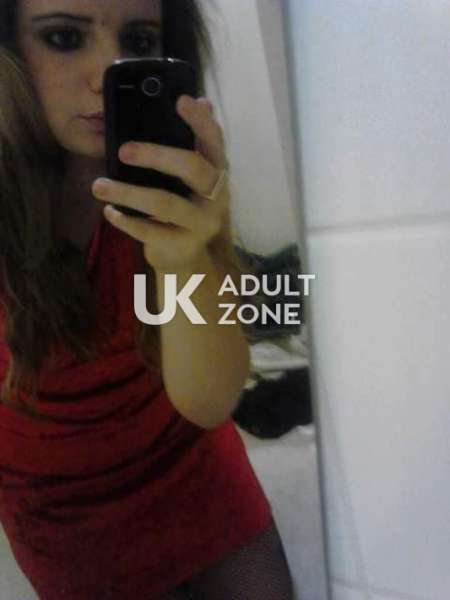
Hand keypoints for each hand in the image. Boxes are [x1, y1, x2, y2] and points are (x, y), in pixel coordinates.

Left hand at [92, 96, 228, 272]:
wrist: (187, 256)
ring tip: (99, 186)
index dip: (200, 120)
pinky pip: (151, 232)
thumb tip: (199, 101)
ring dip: (128, 193)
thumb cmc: (182, 206)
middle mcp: (216, 195)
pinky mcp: (184, 245)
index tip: (180, 100)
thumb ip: (188, 144)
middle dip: (156, 155)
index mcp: (216, 170)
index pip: (213, 140)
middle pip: (191, 167)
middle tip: (122, 151)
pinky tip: (109, 212)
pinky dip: (126, 221)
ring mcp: (202, 222)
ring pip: (164, 204)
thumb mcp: (187, 177)